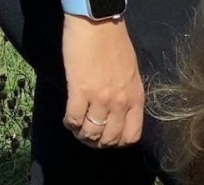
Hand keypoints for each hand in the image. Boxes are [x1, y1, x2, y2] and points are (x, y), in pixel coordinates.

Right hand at [61, 13, 143, 147]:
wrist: (97, 23)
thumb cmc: (114, 42)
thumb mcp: (131, 73)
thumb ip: (127, 95)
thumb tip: (117, 113)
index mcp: (135, 98)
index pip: (131, 136)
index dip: (117, 142)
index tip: (107, 137)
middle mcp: (120, 102)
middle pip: (109, 139)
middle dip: (97, 142)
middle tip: (88, 134)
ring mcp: (100, 99)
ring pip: (91, 133)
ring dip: (81, 134)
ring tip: (76, 127)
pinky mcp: (80, 91)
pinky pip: (74, 119)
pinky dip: (69, 123)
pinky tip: (68, 119)